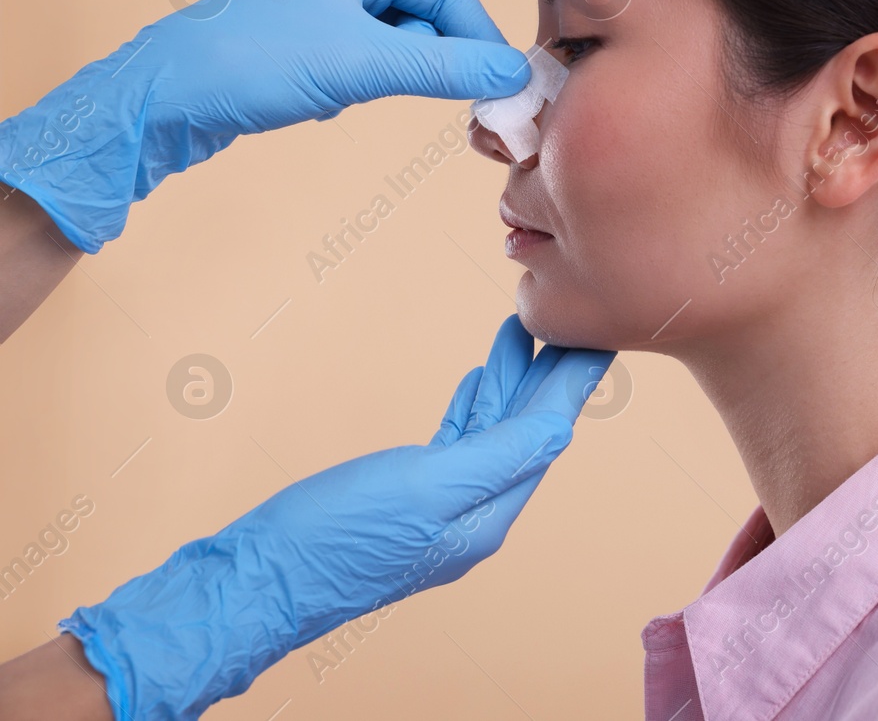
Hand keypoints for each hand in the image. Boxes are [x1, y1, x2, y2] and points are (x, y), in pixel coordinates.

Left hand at [0, 0, 531, 251]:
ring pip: (393, 47)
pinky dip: (356, 90)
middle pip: (424, 17)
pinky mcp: (298, 50)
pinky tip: (322, 103)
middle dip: (435, 60)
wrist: (161, 101)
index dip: (480, 36)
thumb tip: (512, 74)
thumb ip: (444, 67)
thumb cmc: (251, 62)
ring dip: (391, 78)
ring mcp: (316, 12)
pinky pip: (359, 68)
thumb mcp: (362, 64)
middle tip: (452, 103)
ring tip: (354, 94)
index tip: (500, 82)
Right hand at [58, 316, 612, 720]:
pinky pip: (456, 443)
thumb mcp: (425, 487)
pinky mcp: (404, 499)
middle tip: (569, 324)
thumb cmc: (333, 538)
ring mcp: (438, 508)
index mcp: (486, 515)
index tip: (595, 339)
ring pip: (490, 432)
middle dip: (547, 377)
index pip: (544, 436)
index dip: (570, 384)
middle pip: (525, 432)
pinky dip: (471, 406)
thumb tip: (559, 430)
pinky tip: (477, 381)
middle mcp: (471, 515)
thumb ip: (497, 457)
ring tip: (521, 331)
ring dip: (508, 382)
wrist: (252, 582)